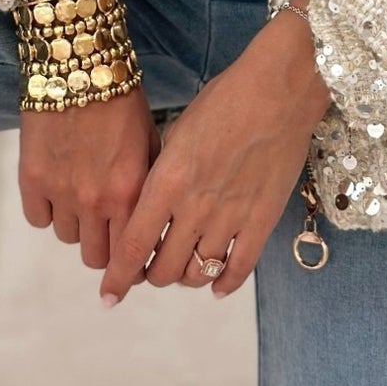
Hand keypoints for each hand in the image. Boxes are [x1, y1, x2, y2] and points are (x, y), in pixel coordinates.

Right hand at [18, 82, 160, 270]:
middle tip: (103, 226)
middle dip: (102, 245)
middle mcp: (95, 200)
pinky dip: (47, 209)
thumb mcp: (150, 142)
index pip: (130, 255)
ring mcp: (60, 192)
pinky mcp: (31, 179)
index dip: (130, 263)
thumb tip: (151, 223)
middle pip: (94, 256)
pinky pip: (38, 218)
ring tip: (80, 193)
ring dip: (75, 223)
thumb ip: (148, 187)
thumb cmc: (122, 99)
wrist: (77, 64)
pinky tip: (56, 187)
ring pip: (66, 237)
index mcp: (130, 192)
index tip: (129, 258)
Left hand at [98, 0, 331, 303]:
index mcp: (167, 182)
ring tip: (182, 267)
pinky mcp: (262, 222)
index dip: (118, 276)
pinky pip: (238, 268)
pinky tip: (217, 285)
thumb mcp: (176, 133)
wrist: (278, 90)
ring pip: (198, 274)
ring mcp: (231, 218)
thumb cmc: (224, 100)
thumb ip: (161, 174)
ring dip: (185, 277)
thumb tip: (150, 206)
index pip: (133, 245)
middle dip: (151, 275)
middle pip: (163, 269)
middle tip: (150, 267)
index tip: (108, 295)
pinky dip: (224, 283)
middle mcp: (194, 208)